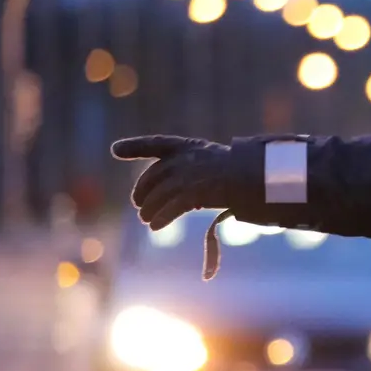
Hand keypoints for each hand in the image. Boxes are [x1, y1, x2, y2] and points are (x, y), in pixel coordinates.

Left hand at [111, 135, 234, 230]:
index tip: (115, 149)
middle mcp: (184, 158)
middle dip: (142, 192)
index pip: (156, 143)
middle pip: (152, 177)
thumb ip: (187, 168)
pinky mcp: (193, 193)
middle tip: (140, 205)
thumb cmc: (238, 171)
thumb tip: (170, 186)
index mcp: (187, 146)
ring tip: (147, 220)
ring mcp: (187, 175)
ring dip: (150, 210)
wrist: (254, 177)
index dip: (135, 146)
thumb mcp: (209, 161)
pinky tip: (156, 226)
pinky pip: (171, 209)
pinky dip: (162, 218)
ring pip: (158, 196)